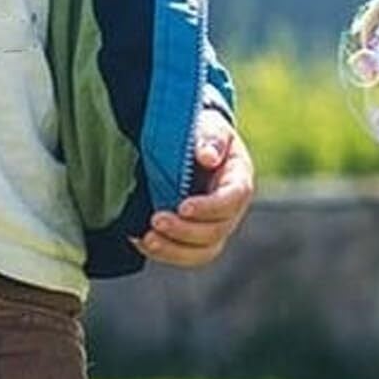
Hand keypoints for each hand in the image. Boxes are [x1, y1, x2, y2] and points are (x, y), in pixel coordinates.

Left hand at [129, 109, 254, 269]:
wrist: (192, 142)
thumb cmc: (202, 132)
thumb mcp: (210, 126)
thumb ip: (211, 138)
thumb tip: (207, 156)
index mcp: (238, 180)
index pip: (232, 200)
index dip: (209, 208)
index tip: (183, 207)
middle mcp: (230, 209)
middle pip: (216, 231)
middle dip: (186, 231)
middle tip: (156, 221)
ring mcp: (214, 225)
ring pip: (202, 251)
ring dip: (174, 250)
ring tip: (148, 240)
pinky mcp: (195, 234)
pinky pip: (185, 252)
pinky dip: (164, 251)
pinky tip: (141, 240)